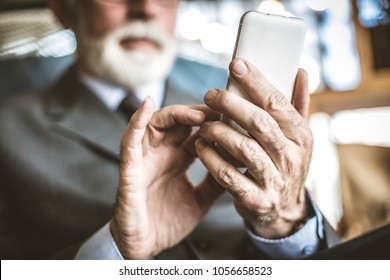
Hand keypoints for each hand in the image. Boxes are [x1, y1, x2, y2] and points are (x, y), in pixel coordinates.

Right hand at [110, 97, 221, 258]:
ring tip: (199, 114)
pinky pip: (130, 139)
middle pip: (180, 121)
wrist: (145, 246)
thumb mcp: (200, 199)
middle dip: (200, 113)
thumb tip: (239, 164)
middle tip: (221, 110)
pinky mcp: (130, 167)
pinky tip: (147, 104)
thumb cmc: (167, 222)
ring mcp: (145, 157)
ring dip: (177, 114)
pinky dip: (136, 120)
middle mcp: (162, 153)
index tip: (234, 117)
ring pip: (157, 123)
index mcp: (178, 159)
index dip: (213, 123)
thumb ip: (215, 181)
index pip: (196, 132)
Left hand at [195, 58, 311, 238]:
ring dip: (218, 131)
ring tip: (204, 123)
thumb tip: (300, 71)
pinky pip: (228, 176)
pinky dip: (211, 159)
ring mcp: (274, 180)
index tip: (236, 64)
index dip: (256, 82)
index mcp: (301, 136)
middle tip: (210, 94)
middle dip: (231, 103)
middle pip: (258, 123)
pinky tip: (201, 146)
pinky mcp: (256, 199)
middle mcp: (291, 157)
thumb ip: (297, 105)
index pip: (278, 103)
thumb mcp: (298, 138)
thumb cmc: (286, 165)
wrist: (284, 211)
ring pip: (243, 148)